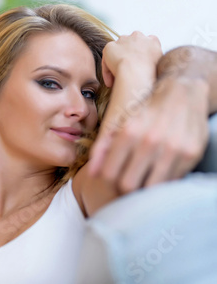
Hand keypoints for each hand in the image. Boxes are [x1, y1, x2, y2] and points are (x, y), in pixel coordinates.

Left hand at [89, 76, 208, 193]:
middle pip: (128, 185)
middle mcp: (149, 142)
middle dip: (125, 191)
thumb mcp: (121, 124)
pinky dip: (164, 182)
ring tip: (144, 183)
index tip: (112, 183)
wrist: (182, 93)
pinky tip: (161, 174)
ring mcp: (171, 149)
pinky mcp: (190, 154)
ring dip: (145, 190)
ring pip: (151, 188)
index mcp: (128, 133)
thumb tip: (92, 173)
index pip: (109, 174)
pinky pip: (172, 181)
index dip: (108, 184)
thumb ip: (103, 147)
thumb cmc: (146, 112)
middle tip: (127, 187)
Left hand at [101, 31, 161, 86]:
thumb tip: (146, 65)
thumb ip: (155, 59)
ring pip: (118, 51)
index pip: (148, 43)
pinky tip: (110, 82)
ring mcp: (123, 40)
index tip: (139, 65)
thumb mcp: (160, 64)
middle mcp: (138, 36)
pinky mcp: (110, 46)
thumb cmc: (150, 73)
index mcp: (152, 40)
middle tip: (127, 72)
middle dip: (128, 55)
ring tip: (117, 79)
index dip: (142, 54)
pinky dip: (107, 70)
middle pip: (131, 45)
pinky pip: (107, 59)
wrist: (136, 72)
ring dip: (116, 62)